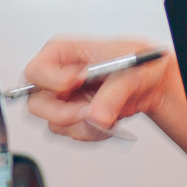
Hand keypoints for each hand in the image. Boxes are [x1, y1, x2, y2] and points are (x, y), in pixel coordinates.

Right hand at [19, 35, 175, 143]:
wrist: (150, 82)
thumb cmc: (137, 62)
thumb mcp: (131, 70)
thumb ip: (113, 93)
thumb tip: (97, 115)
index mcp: (62, 52)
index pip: (36, 70)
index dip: (53, 81)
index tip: (78, 82)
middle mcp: (57, 77)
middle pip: (36, 103)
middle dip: (64, 113)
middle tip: (88, 111)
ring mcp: (63, 100)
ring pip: (54, 123)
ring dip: (82, 125)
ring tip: (107, 116)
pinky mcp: (73, 117)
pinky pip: (71, 133)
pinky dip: (91, 133)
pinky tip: (108, 122)